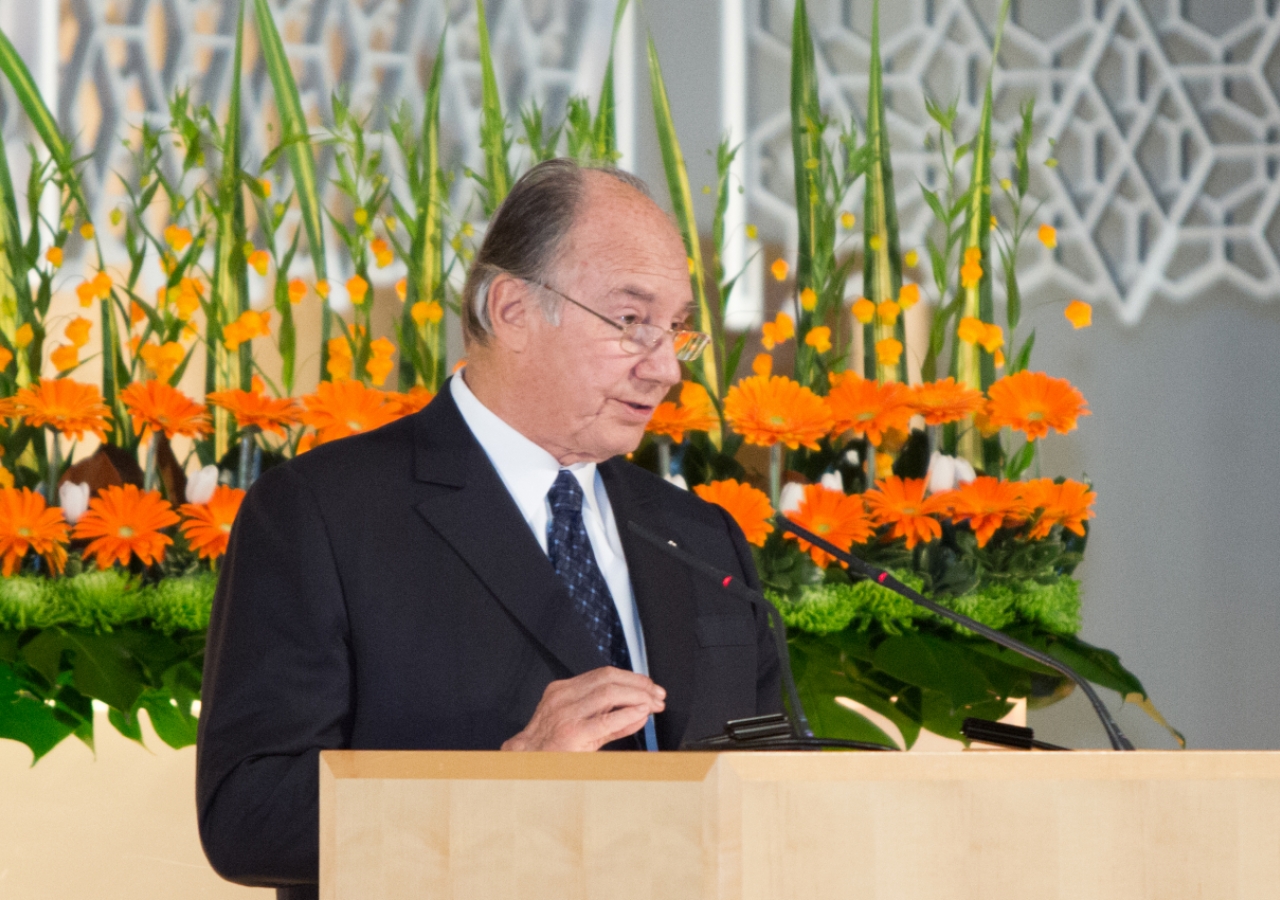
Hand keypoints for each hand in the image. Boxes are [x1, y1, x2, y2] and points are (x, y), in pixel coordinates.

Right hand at [501, 667, 665, 751]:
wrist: (524, 765)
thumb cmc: (550, 746)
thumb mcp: (579, 724)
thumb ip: (610, 718)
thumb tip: (640, 712)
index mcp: (563, 690)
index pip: (604, 674)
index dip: (632, 678)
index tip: (650, 687)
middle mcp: (563, 697)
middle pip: (608, 678)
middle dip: (638, 684)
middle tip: (657, 694)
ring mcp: (566, 714)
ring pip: (608, 693)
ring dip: (637, 697)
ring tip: (653, 704)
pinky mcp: (572, 734)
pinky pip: (605, 720)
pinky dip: (627, 714)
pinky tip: (641, 714)